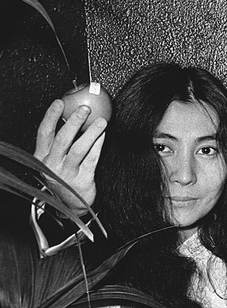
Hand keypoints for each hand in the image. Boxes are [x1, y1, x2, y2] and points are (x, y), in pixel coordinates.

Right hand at [34, 99, 105, 214]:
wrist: (69, 205)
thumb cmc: (64, 176)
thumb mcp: (55, 160)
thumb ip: (59, 142)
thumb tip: (73, 115)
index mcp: (41, 157)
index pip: (44, 133)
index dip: (51, 116)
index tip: (60, 102)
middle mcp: (51, 166)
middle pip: (62, 139)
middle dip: (73, 121)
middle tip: (85, 109)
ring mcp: (65, 174)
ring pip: (78, 149)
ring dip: (91, 133)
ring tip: (101, 121)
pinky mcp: (81, 181)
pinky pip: (92, 159)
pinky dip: (98, 145)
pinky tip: (104, 136)